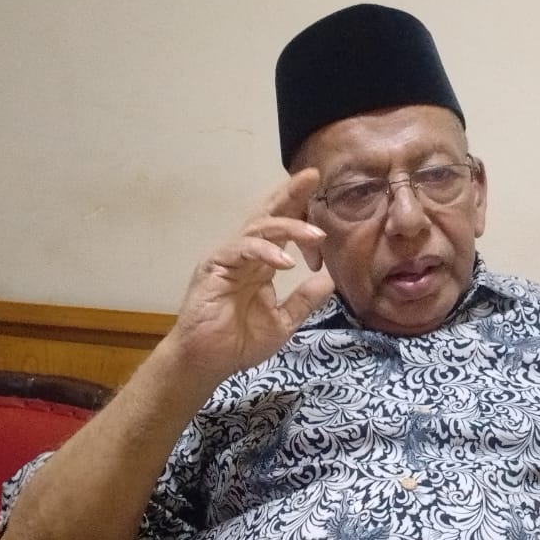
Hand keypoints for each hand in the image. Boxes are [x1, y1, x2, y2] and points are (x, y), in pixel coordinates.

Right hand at [169, 167, 334, 382]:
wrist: (208, 362)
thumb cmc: (239, 342)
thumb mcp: (284, 321)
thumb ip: (304, 299)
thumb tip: (331, 280)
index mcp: (260, 263)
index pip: (281, 227)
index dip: (298, 207)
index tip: (320, 189)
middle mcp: (244, 254)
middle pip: (268, 215)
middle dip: (289, 195)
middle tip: (312, 177)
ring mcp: (228, 258)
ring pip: (258, 228)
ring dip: (288, 228)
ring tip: (315, 235)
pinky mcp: (214, 267)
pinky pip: (242, 250)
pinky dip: (265, 252)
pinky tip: (285, 262)